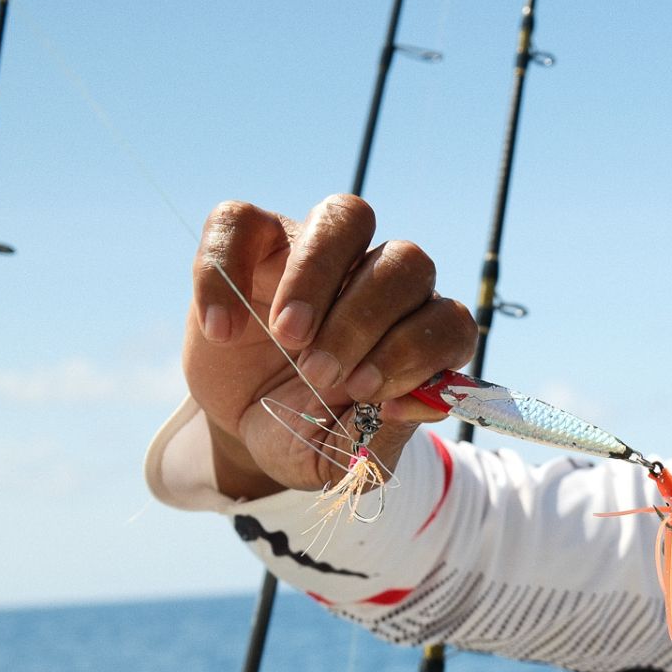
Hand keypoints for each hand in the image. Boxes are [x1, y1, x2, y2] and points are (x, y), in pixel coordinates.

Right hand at [182, 195, 475, 498]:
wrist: (244, 423)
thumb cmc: (306, 431)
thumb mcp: (338, 455)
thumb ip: (380, 439)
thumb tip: (419, 406)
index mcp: (415, 334)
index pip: (449, 321)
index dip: (418, 351)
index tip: (367, 393)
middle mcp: (378, 282)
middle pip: (407, 263)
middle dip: (365, 320)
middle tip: (321, 372)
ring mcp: (319, 252)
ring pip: (347, 217)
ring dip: (318, 276)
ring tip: (288, 336)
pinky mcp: (254, 240)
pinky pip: (242, 221)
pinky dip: (226, 271)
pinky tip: (222, 331)